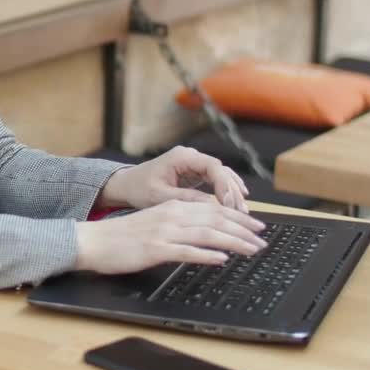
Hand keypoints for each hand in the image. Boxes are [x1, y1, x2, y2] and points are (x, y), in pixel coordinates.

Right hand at [74, 199, 266, 274]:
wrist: (92, 241)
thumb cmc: (120, 237)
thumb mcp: (153, 224)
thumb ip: (178, 227)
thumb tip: (204, 236)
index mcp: (171, 208)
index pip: (212, 209)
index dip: (237, 217)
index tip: (255, 226)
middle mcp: (171, 216)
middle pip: (215, 219)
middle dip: (243, 229)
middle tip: (263, 238)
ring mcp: (163, 232)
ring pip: (207, 234)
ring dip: (234, 241)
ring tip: (252, 249)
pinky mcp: (155, 249)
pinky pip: (186, 251)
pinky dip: (206, 255)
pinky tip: (222, 260)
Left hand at [101, 146, 250, 212]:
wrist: (126, 185)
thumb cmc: (138, 188)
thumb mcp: (160, 197)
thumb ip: (186, 199)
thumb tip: (212, 207)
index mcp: (181, 157)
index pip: (212, 166)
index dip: (225, 184)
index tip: (230, 203)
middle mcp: (190, 157)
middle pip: (221, 171)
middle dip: (232, 191)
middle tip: (241, 212)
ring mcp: (193, 164)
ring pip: (221, 175)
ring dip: (232, 192)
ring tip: (242, 212)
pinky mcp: (194, 173)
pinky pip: (216, 180)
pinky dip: (225, 192)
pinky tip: (237, 203)